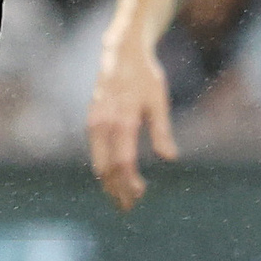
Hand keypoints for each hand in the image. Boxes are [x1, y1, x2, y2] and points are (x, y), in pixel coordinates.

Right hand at [86, 31, 175, 212]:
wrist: (121, 53)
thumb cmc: (145, 77)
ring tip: (120, 198)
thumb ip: (162, 131)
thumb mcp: (158, 102)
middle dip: (116, 190)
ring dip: (108, 182)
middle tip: (128, 207)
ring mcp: (94, 123)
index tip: (140, 196)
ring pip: (97, 162)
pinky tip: (113, 177)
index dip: (130, 183)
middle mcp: (103, 125)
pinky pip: (95, 152)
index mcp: (122, 121)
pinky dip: (103, 168)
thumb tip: (170, 158)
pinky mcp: (91, 121)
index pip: (123, 163)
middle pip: (106, 168)